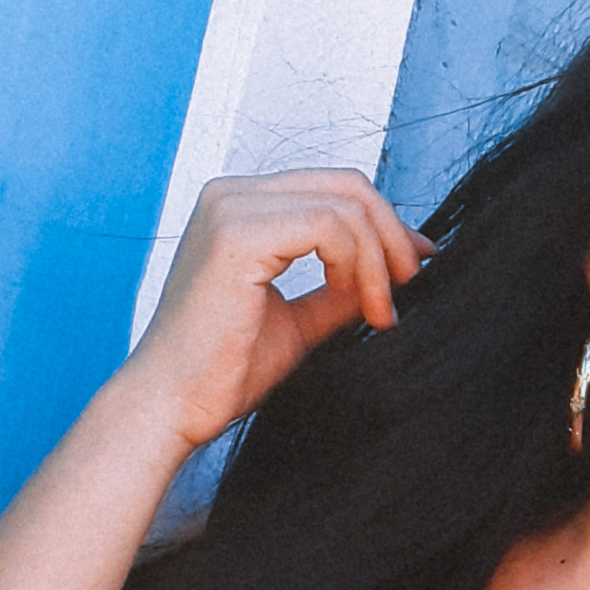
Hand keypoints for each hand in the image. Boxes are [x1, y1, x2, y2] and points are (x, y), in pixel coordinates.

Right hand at [112, 169, 432, 449]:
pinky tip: (356, 301)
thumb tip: (396, 265)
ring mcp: (230, 208)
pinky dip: (359, 265)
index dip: (384, 223)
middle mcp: (230, 195)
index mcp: (240, 206)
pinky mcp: (237, 234)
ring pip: (345, 205)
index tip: (414, 266)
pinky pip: (329, 226)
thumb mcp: (300, 318)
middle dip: (391, 235)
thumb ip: (340, 287)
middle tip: (407, 287)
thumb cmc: (224, 369)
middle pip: (346, 184)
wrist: (175, 405)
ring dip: (378, 261)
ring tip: (378, 311)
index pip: (332, 188)